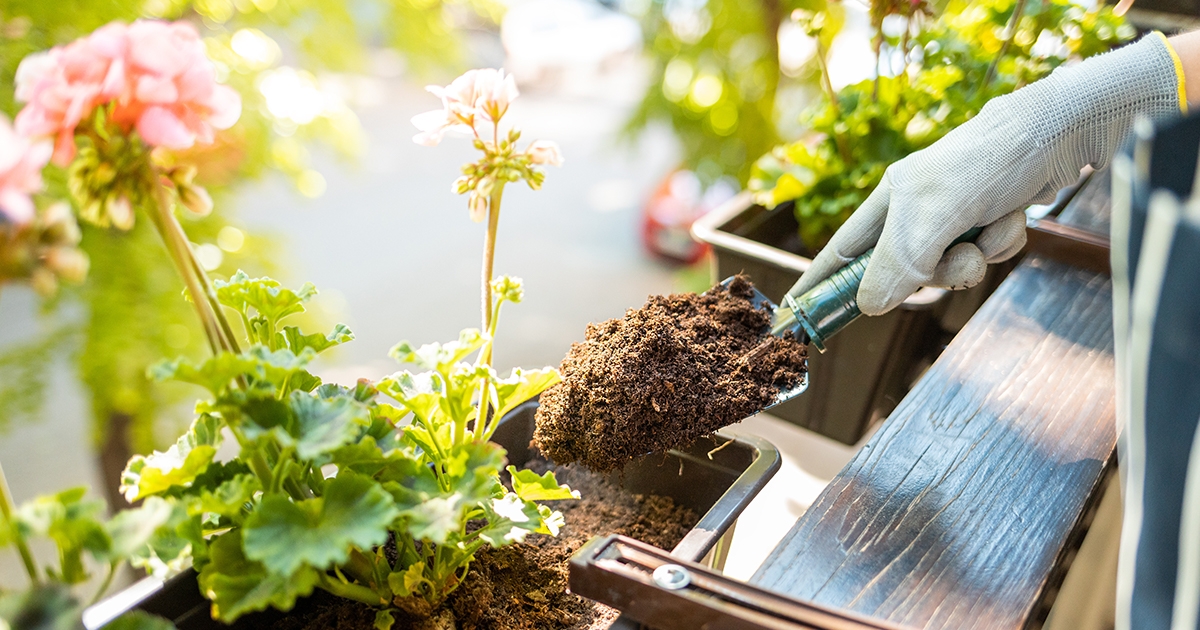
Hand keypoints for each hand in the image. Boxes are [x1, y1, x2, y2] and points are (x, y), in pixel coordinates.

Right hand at [786, 33, 1182, 314]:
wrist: (1054, 135)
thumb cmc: (981, 165)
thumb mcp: (929, 220)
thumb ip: (896, 266)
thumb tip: (869, 307)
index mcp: (887, 202)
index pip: (841, 251)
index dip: (819, 282)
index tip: (798, 311)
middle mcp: (915, 211)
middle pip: (905, 272)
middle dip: (934, 273)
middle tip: (953, 259)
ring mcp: (953, 217)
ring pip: (952, 268)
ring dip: (975, 258)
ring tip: (989, 228)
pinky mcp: (988, 219)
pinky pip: (986, 255)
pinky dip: (1001, 244)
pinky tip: (1011, 217)